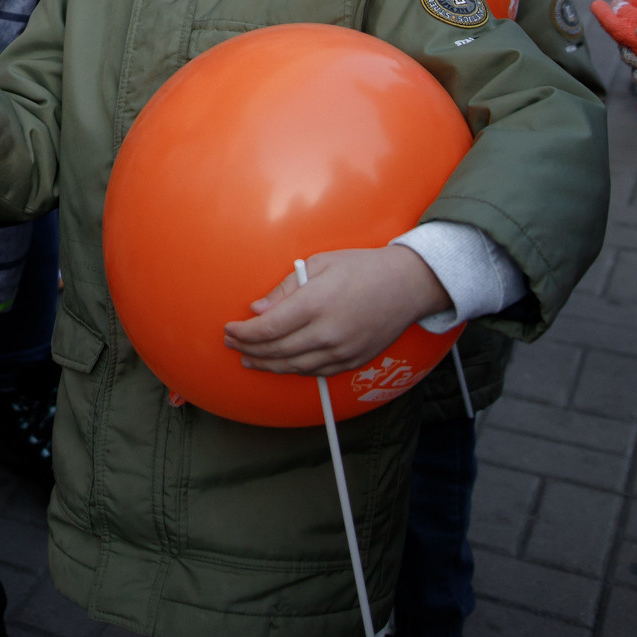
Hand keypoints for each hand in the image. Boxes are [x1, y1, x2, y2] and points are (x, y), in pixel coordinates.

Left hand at [221, 247, 449, 374]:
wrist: (407, 285)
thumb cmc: (361, 267)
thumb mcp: (319, 264)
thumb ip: (285, 290)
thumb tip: (258, 310)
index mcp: (316, 304)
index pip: (268, 328)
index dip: (244, 333)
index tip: (229, 329)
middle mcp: (328, 333)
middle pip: (277, 351)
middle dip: (249, 349)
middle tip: (232, 344)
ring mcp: (342, 351)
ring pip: (294, 367)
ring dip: (267, 364)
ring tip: (250, 359)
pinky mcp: (354, 361)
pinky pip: (316, 372)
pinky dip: (293, 369)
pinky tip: (281, 363)